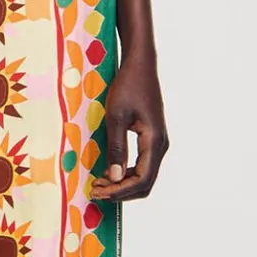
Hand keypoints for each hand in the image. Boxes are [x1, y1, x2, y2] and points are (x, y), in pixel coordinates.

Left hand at [90, 55, 167, 202]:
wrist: (140, 65)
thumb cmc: (128, 86)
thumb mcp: (116, 116)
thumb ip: (116, 148)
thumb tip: (115, 177)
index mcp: (154, 141)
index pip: (142, 179)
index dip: (120, 191)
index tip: (98, 192)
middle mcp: (160, 145)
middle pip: (145, 183)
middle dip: (120, 191)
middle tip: (95, 191)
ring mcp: (157, 142)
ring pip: (144, 176)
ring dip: (122, 184)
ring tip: (99, 183)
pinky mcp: (151, 138)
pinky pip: (141, 165)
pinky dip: (126, 173)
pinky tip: (108, 171)